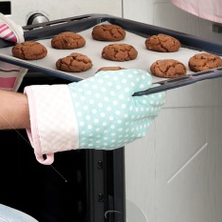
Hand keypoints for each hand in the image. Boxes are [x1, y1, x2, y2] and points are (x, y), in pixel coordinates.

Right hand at [24, 69, 163, 162]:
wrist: (65, 118)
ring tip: (113, 100)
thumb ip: (138, 79)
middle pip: (147, 114)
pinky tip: (104, 112)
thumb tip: (147, 82)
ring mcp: (119, 138)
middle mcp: (132, 130)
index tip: (148, 84)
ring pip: (133, 123)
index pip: (156, 101)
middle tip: (129, 90)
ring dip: (130, 111)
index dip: (152, 89)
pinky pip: (118, 129)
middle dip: (142, 101)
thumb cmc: (89, 100)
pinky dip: (117, 120)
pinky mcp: (106, 142)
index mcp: (138, 115)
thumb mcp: (119, 80)